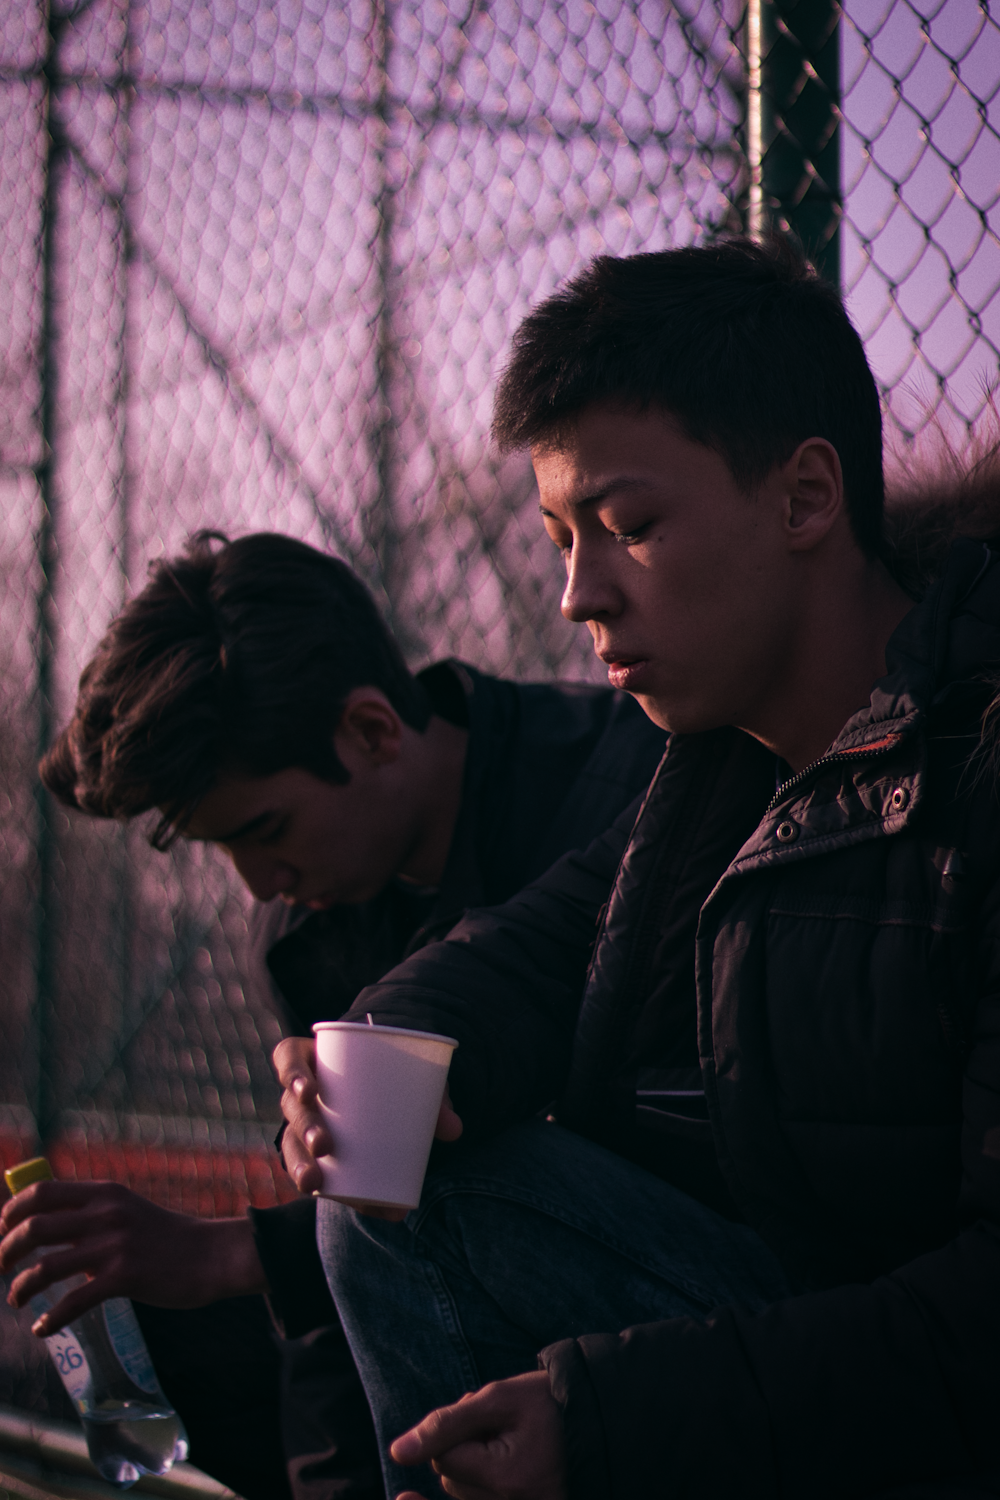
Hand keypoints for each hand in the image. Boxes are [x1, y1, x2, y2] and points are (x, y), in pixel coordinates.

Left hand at [0, 1181, 267, 1335]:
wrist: (211, 1255)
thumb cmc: (168, 1238)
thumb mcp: (129, 1211)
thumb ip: (94, 1217)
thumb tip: (51, 1233)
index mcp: (105, 1193)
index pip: (42, 1192)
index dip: (11, 1210)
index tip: (1, 1229)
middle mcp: (106, 1214)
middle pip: (34, 1228)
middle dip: (6, 1250)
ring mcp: (114, 1246)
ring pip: (46, 1267)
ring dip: (20, 1287)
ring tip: (15, 1298)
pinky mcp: (125, 1277)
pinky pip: (73, 1301)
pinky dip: (51, 1318)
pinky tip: (42, 1328)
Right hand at [273, 1035, 463, 1219]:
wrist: (392, 1099)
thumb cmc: (397, 1079)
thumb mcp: (415, 1080)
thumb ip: (434, 1098)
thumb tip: (454, 1129)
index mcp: (317, 1060)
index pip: (289, 1058)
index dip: (292, 1072)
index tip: (310, 1090)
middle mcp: (302, 1094)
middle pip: (291, 1108)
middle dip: (304, 1127)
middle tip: (324, 1144)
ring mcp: (303, 1126)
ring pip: (290, 1144)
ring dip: (298, 1165)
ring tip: (314, 1183)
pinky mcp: (314, 1156)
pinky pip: (312, 1174)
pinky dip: (333, 1191)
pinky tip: (346, 1203)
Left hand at [390, 1370, 566, 1499]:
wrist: (602, 1423)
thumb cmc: (550, 1404)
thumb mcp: (500, 1399)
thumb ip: (447, 1424)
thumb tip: (397, 1452)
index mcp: (508, 1480)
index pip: (445, 1458)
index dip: (456, 1430)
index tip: (483, 1413)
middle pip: (453, 1483)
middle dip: (464, 1450)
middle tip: (500, 1425)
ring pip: (466, 1496)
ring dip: (475, 1468)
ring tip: (510, 1442)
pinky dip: (477, 1482)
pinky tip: (463, 1478)